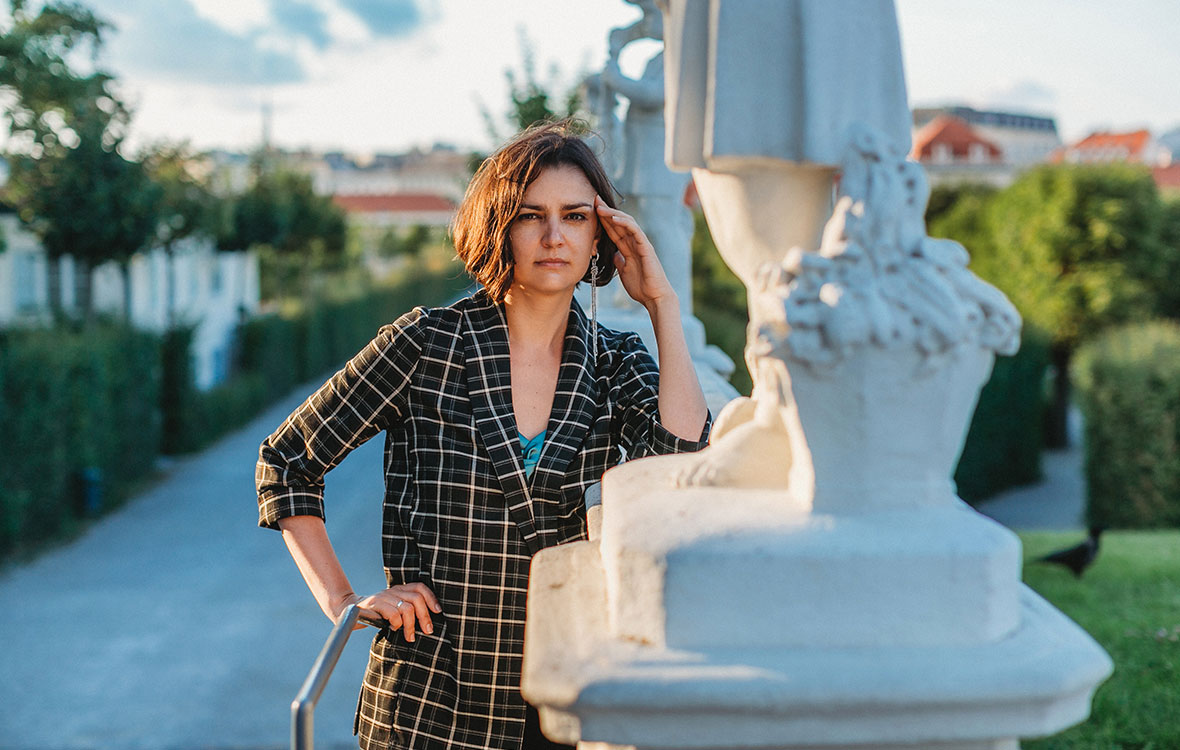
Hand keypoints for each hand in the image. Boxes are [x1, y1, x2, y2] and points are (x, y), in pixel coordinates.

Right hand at [337, 583, 441, 642]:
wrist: (348, 611)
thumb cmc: (375, 615)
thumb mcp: (393, 610)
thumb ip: (407, 611)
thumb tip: (428, 623)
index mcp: (399, 590)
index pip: (420, 587)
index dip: (431, 598)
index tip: (438, 611)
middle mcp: (393, 590)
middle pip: (417, 599)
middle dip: (425, 616)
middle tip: (428, 630)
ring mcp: (384, 596)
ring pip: (407, 608)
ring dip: (411, 625)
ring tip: (409, 636)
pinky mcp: (375, 604)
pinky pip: (394, 613)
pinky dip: (397, 624)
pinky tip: (393, 628)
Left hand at [594, 196, 675, 310]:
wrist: (654, 297)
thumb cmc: (641, 286)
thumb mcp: (624, 271)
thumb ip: (619, 260)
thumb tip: (613, 254)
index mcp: (628, 248)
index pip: (614, 229)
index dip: (603, 219)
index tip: (591, 209)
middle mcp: (635, 243)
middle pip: (619, 222)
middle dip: (606, 210)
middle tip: (594, 199)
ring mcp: (641, 244)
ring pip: (627, 222)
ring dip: (613, 213)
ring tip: (600, 207)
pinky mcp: (646, 247)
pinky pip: (635, 231)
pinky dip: (625, 223)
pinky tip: (614, 218)